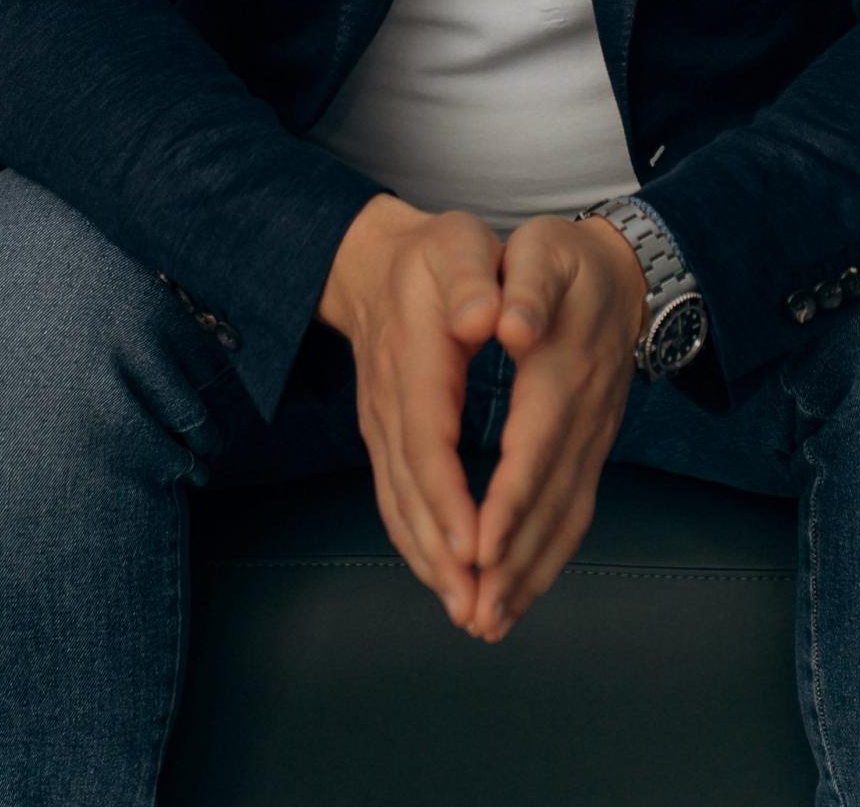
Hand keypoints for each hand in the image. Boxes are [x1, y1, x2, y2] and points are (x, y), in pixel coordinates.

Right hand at [315, 194, 506, 632]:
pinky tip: (445, 578)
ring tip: (468, 612)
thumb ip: (473, 282)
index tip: (475, 547)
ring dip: (430, 562)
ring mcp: (382, 425)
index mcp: (416, 357)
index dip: (448, 498)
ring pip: (400, 504)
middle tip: (477, 608)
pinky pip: (397, 500)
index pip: (427, 438)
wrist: (373, 262)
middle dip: (442, 554)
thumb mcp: (459, 247)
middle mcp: (390, 401)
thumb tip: (486, 319)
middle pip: (410, 489)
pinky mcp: (385, 439)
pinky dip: (420, 544)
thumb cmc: (435, 255)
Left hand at [463, 212, 646, 643]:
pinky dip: (548, 558)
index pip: (536, 447)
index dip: (508, 500)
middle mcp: (585, 415)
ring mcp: (594, 438)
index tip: (478, 548)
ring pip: (565, 516)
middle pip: (551, 500)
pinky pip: (574, 513)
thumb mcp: (544, 252)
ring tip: (490, 619)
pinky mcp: (593, 450)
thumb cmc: (566, 260)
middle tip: (474, 612)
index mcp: (565, 370)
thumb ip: (528, 288)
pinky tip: (520, 590)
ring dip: (530, 573)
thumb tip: (511, 324)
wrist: (624, 271)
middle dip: (513, 561)